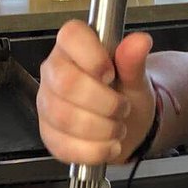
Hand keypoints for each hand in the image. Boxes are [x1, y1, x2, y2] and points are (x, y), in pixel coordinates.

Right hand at [37, 19, 156, 164]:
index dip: (92, 56)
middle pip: (65, 83)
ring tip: (118, 128)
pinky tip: (109, 145)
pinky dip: (95, 150)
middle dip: (104, 101)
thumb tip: (140, 41)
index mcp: (73, 47)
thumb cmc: (124, 92)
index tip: (111, 73)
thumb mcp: (135, 75)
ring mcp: (46, 104)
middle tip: (123, 107)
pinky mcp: (49, 134)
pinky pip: (65, 145)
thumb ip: (133, 60)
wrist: (126, 124)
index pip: (70, 36)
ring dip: (102, 128)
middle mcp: (53, 72)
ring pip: (64, 117)